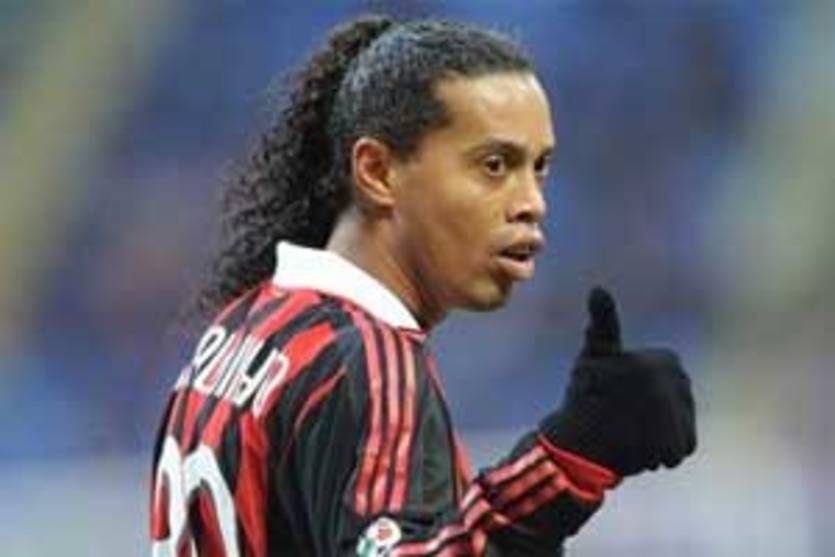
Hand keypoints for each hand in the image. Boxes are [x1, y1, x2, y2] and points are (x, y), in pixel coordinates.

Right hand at [541, 287, 696, 476]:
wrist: (575, 445)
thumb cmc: (584, 395)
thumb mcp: (594, 355)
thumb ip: (603, 322)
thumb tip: (598, 289)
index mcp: (663, 360)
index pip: (669, 372)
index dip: (643, 384)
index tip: (620, 393)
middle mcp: (675, 386)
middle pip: (679, 397)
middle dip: (655, 407)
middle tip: (623, 415)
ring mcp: (679, 417)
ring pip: (680, 421)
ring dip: (659, 429)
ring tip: (629, 432)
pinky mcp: (678, 446)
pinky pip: (682, 446)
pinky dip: (665, 452)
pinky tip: (639, 449)